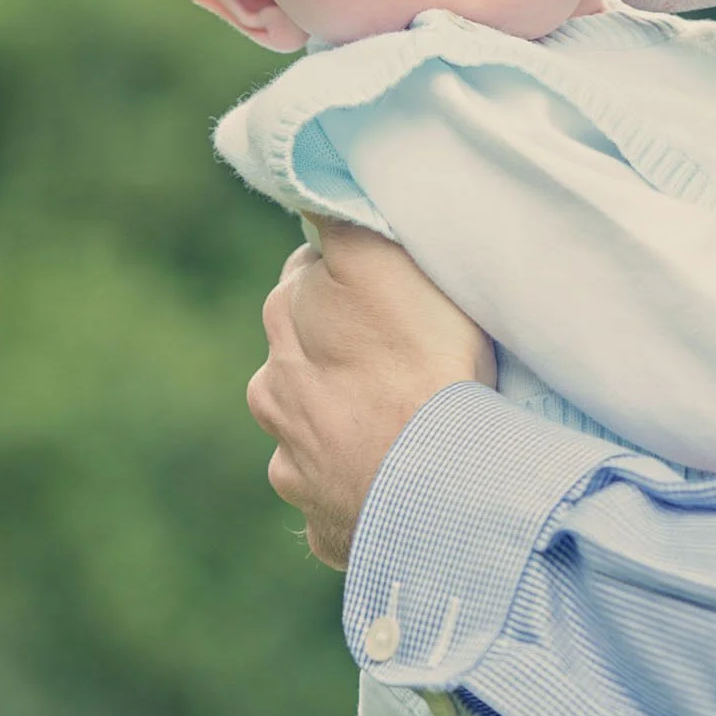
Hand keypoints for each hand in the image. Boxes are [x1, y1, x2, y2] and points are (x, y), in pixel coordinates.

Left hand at [246, 219, 495, 567]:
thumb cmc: (422, 362)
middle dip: (338, 357)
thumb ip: (338, 222)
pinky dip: (366, 489)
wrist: (443, 484)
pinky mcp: (325, 529)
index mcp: (284, 322)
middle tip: (403, 360)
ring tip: (409, 428)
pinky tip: (406, 481)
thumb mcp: (381, 261)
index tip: (387, 292)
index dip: (347, 283)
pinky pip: (342, 502)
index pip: (305, 280)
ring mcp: (295, 470)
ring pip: (316, 435)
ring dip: (347, 428)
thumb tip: (303, 186)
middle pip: (303, 359)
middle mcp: (272, 396)